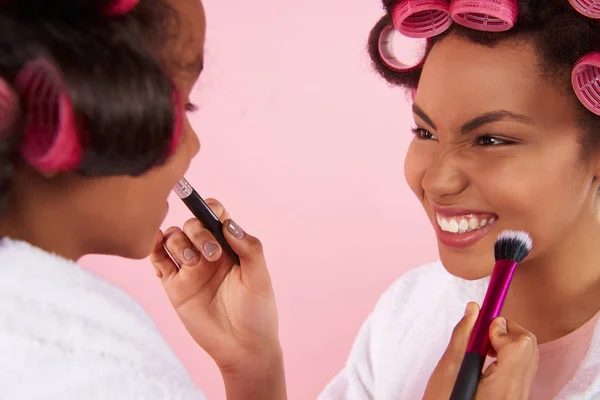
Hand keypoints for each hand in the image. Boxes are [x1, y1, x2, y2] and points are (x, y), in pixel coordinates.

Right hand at [150, 199, 285, 398]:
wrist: (242, 348)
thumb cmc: (257, 312)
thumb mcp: (260, 278)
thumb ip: (249, 248)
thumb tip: (229, 224)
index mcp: (230, 247)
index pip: (215, 216)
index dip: (210, 209)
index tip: (214, 217)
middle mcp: (208, 253)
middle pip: (191, 225)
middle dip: (198, 233)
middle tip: (213, 255)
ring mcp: (190, 269)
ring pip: (172, 239)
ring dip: (178, 243)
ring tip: (193, 264)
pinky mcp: (174, 286)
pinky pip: (158, 260)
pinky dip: (153, 249)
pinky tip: (157, 245)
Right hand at [423, 303, 538, 399]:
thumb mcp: (448, 369)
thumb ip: (462, 336)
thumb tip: (474, 309)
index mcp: (503, 386)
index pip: (519, 343)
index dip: (500, 327)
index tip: (481, 322)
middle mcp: (518, 392)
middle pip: (528, 347)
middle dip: (506, 332)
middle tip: (481, 334)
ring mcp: (519, 396)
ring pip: (527, 356)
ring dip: (507, 343)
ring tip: (482, 348)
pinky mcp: (516, 397)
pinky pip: (522, 368)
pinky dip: (508, 357)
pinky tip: (487, 361)